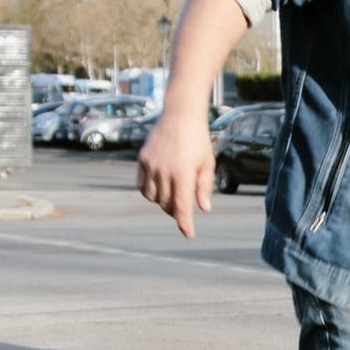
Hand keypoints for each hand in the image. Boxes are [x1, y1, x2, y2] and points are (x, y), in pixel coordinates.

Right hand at [136, 104, 213, 237]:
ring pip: (152, 197)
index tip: (188, 234)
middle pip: (166, 204)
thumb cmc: (198, 140)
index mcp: (183, 173)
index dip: (184, 223)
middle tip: (183, 208)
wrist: (180, 115)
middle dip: (175, 211)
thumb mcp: (207, 164)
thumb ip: (204, 187)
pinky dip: (149, 192)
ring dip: (162, 202)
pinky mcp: (142, 160)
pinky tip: (158, 189)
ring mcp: (151, 165)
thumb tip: (203, 208)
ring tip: (171, 196)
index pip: (181, 207)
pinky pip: (142, 185)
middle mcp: (164, 171)